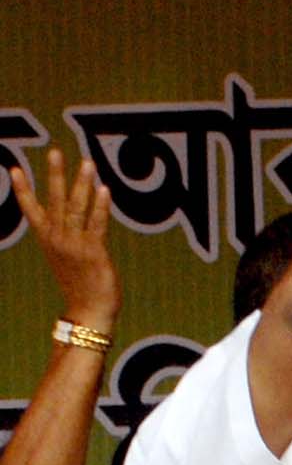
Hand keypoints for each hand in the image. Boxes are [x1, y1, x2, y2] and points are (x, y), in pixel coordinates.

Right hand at [10, 150, 119, 330]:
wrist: (88, 312)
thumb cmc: (80, 287)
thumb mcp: (67, 260)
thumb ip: (68, 240)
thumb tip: (74, 224)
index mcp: (48, 241)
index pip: (32, 210)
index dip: (23, 190)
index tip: (15, 168)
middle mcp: (58, 240)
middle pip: (54, 201)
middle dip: (55, 175)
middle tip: (56, 151)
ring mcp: (75, 245)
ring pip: (76, 208)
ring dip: (82, 184)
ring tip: (87, 162)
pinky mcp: (94, 252)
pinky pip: (97, 224)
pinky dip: (100, 206)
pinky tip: (104, 190)